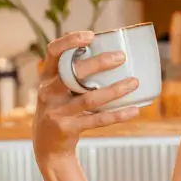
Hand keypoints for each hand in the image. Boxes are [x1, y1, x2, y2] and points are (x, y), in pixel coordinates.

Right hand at [33, 31, 144, 166]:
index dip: (70, 41)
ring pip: (90, 98)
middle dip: (99, 63)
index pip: (53, 51)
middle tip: (121, 57)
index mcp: (46, 77)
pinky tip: (134, 110)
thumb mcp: (58, 89)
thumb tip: (111, 54)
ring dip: (115, 90)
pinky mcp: (68, 129)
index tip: (91, 36)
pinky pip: (98, 121)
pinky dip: (117, 115)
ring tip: (134, 82)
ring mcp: (57, 112)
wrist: (47, 144)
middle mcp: (48, 92)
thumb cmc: (60, 108)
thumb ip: (75, 74)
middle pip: (73, 74)